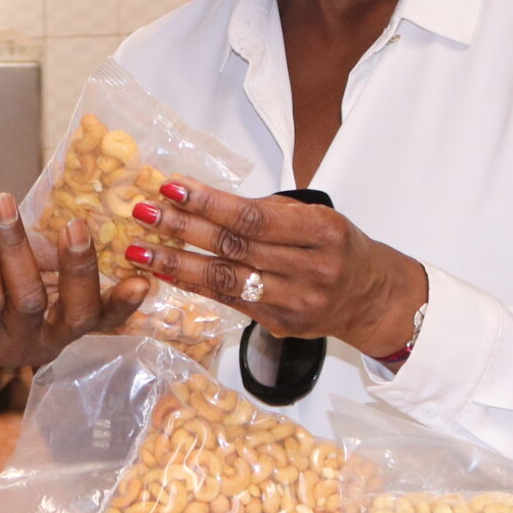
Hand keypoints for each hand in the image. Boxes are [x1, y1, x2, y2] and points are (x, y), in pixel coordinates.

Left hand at [0, 192, 148, 372]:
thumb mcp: (20, 250)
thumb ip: (48, 247)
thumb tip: (75, 228)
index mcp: (63, 318)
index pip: (102, 316)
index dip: (124, 303)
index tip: (143, 280)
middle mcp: (43, 340)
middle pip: (76, 313)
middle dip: (79, 267)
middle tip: (76, 226)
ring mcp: (8, 345)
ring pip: (28, 298)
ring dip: (16, 245)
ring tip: (2, 204)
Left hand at [126, 180, 425, 354]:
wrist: (373, 298)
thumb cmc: (339, 248)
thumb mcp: (318, 218)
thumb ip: (268, 212)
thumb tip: (202, 197)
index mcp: (323, 232)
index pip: (255, 217)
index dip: (210, 203)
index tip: (172, 187)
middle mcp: (311, 269)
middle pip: (236, 248)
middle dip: (183, 229)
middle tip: (143, 213)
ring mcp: (296, 302)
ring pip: (227, 280)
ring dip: (177, 263)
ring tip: (138, 249)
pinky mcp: (281, 325)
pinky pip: (229, 302)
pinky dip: (193, 285)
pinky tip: (164, 273)